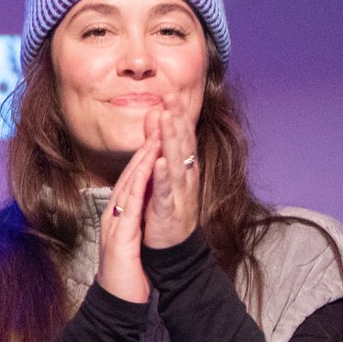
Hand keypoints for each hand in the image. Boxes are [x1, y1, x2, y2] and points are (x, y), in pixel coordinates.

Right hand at [96, 137, 154, 305]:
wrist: (116, 301)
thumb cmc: (126, 275)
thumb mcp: (129, 242)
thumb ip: (132, 223)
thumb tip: (138, 207)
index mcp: (118, 215)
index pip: (132, 180)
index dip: (144, 155)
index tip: (157, 134)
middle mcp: (114, 214)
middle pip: (130, 175)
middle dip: (144, 147)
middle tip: (157, 121)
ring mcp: (115, 223)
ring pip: (129, 183)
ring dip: (142, 158)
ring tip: (155, 135)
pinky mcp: (120, 235)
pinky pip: (130, 204)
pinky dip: (139, 184)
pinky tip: (149, 167)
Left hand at [136, 103, 200, 251]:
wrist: (171, 248)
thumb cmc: (165, 206)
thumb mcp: (163, 170)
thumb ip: (159, 143)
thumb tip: (156, 113)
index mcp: (185, 168)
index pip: (183, 136)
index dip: (178, 115)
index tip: (171, 93)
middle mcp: (186, 178)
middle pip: (183, 145)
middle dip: (177, 121)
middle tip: (170, 99)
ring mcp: (180, 194)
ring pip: (177, 164)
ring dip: (172, 142)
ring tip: (167, 121)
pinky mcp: (169, 211)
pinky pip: (166, 191)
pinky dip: (163, 176)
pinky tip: (160, 162)